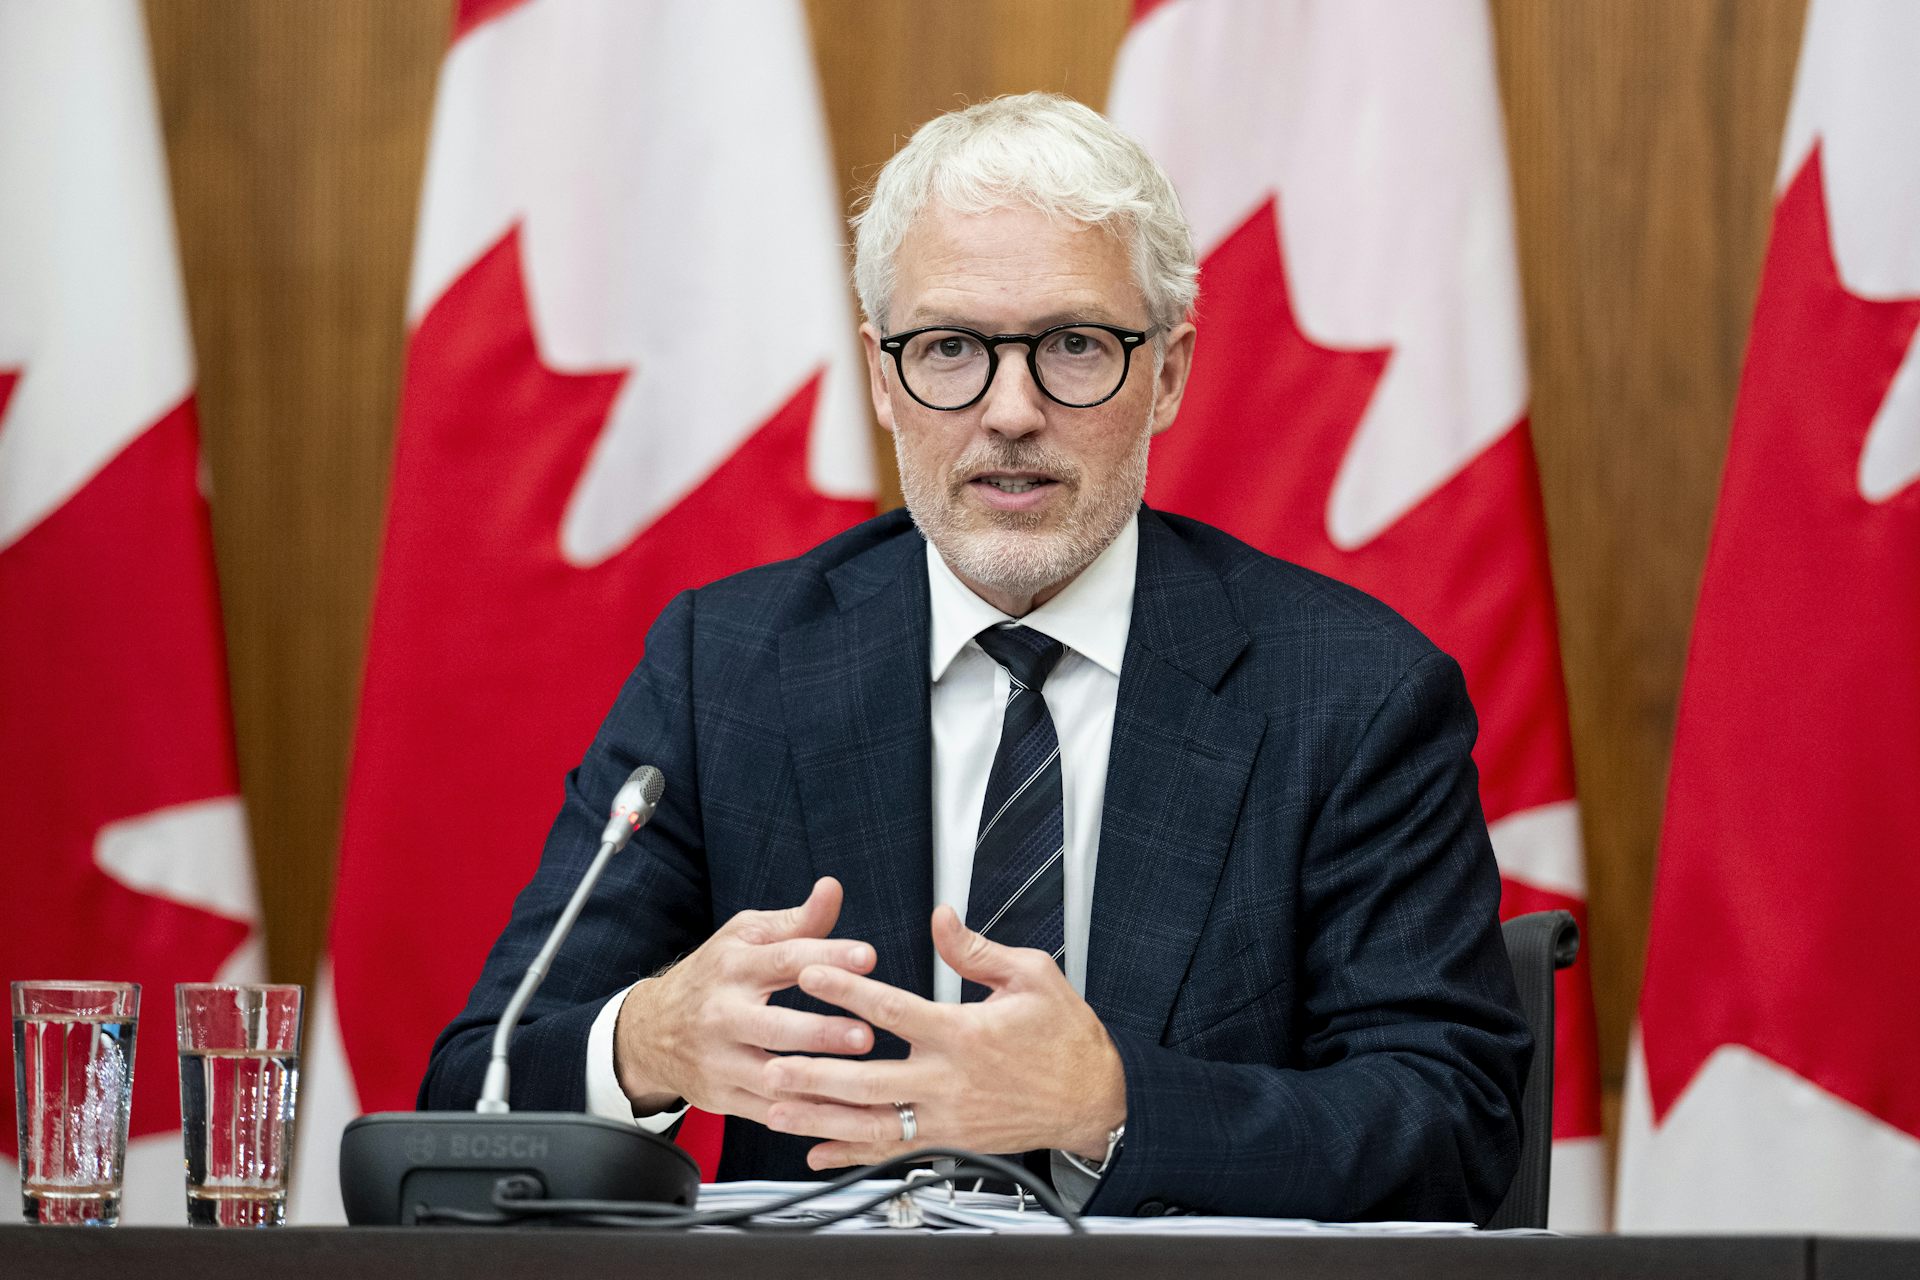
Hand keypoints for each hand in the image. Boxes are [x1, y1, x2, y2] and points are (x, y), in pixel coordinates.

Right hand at [612, 877, 876, 1121]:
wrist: (649, 1031)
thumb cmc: (713, 975)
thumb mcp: (745, 937)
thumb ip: (797, 922)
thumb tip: (833, 888)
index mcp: (734, 967)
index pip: (784, 959)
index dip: (827, 955)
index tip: (868, 956)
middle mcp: (723, 1014)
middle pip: (775, 1026)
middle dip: (821, 1032)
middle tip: (867, 1033)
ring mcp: (720, 1060)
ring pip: (772, 1077)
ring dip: (817, 1082)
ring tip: (861, 1080)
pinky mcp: (722, 1098)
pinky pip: (770, 1111)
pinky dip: (806, 1115)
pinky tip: (843, 1112)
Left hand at [761, 905, 1125, 1168]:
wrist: (1093, 1099)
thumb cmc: (1066, 1038)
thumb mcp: (1031, 976)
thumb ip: (977, 949)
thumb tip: (941, 918)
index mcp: (964, 1033)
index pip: (893, 1008)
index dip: (847, 989)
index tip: (811, 974)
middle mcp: (950, 1081)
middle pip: (869, 1079)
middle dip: (815, 1072)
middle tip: (772, 1062)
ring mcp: (948, 1118)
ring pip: (872, 1123)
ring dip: (821, 1118)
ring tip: (777, 1109)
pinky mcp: (950, 1142)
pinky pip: (892, 1151)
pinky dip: (850, 1153)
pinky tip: (816, 1151)